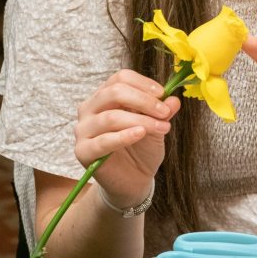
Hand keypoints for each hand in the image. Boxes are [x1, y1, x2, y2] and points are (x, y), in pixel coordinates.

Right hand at [74, 69, 180, 207]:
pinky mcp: (83, 151)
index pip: (121, 78)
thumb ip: (164, 111)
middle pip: (114, 92)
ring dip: (141, 120)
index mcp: (105, 96)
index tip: (163, 94)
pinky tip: (140, 134)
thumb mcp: (157, 124)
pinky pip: (103, 140)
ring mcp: (83, 129)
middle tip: (165, 112)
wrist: (133, 179)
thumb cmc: (142, 147)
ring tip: (163, 127)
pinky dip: (124, 136)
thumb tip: (174, 99)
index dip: (144, 84)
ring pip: (111, 116)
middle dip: (144, 101)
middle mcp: (90, 108)